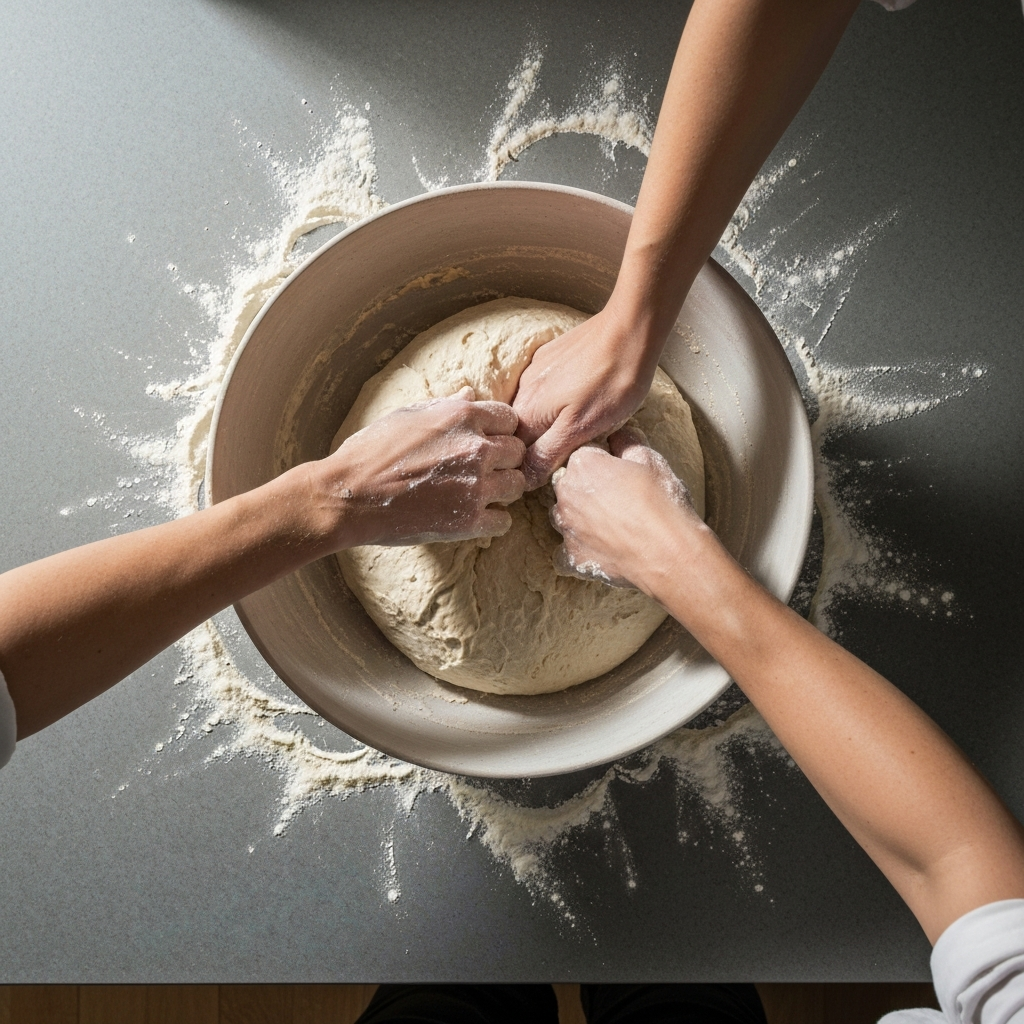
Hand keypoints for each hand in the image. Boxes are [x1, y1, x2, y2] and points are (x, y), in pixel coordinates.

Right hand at [312, 387, 525, 547]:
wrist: (348, 495)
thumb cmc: (371, 451)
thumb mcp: (407, 415)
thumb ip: (446, 406)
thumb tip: (470, 393)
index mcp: (462, 416)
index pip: (510, 419)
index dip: (499, 432)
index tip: (485, 443)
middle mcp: (477, 448)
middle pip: (518, 452)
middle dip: (504, 461)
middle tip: (482, 471)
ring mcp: (475, 486)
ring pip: (517, 486)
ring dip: (502, 490)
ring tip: (478, 494)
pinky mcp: (468, 521)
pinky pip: (503, 521)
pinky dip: (493, 521)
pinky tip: (474, 517)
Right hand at [512, 307, 662, 489]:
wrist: (630, 330)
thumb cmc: (612, 383)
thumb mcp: (581, 429)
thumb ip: (548, 453)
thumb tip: (524, 477)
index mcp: (528, 412)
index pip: (515, 451)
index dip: (531, 466)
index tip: (555, 470)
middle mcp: (523, 390)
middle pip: (522, 429)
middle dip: (540, 443)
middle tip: (573, 445)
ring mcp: (535, 369)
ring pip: (534, 406)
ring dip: (548, 419)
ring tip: (579, 421)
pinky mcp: (551, 354)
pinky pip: (545, 385)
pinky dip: (557, 397)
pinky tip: (580, 396)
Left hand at [549, 426, 699, 591]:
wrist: (668, 554)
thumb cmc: (662, 503)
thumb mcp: (651, 459)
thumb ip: (628, 441)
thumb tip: (619, 435)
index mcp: (582, 464)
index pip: (584, 454)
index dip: (605, 462)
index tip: (621, 473)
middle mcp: (566, 494)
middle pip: (571, 484)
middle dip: (589, 488)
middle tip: (621, 498)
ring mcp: (567, 528)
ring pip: (567, 515)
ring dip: (583, 516)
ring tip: (615, 523)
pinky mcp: (572, 556)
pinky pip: (571, 547)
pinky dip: (584, 546)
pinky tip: (605, 546)